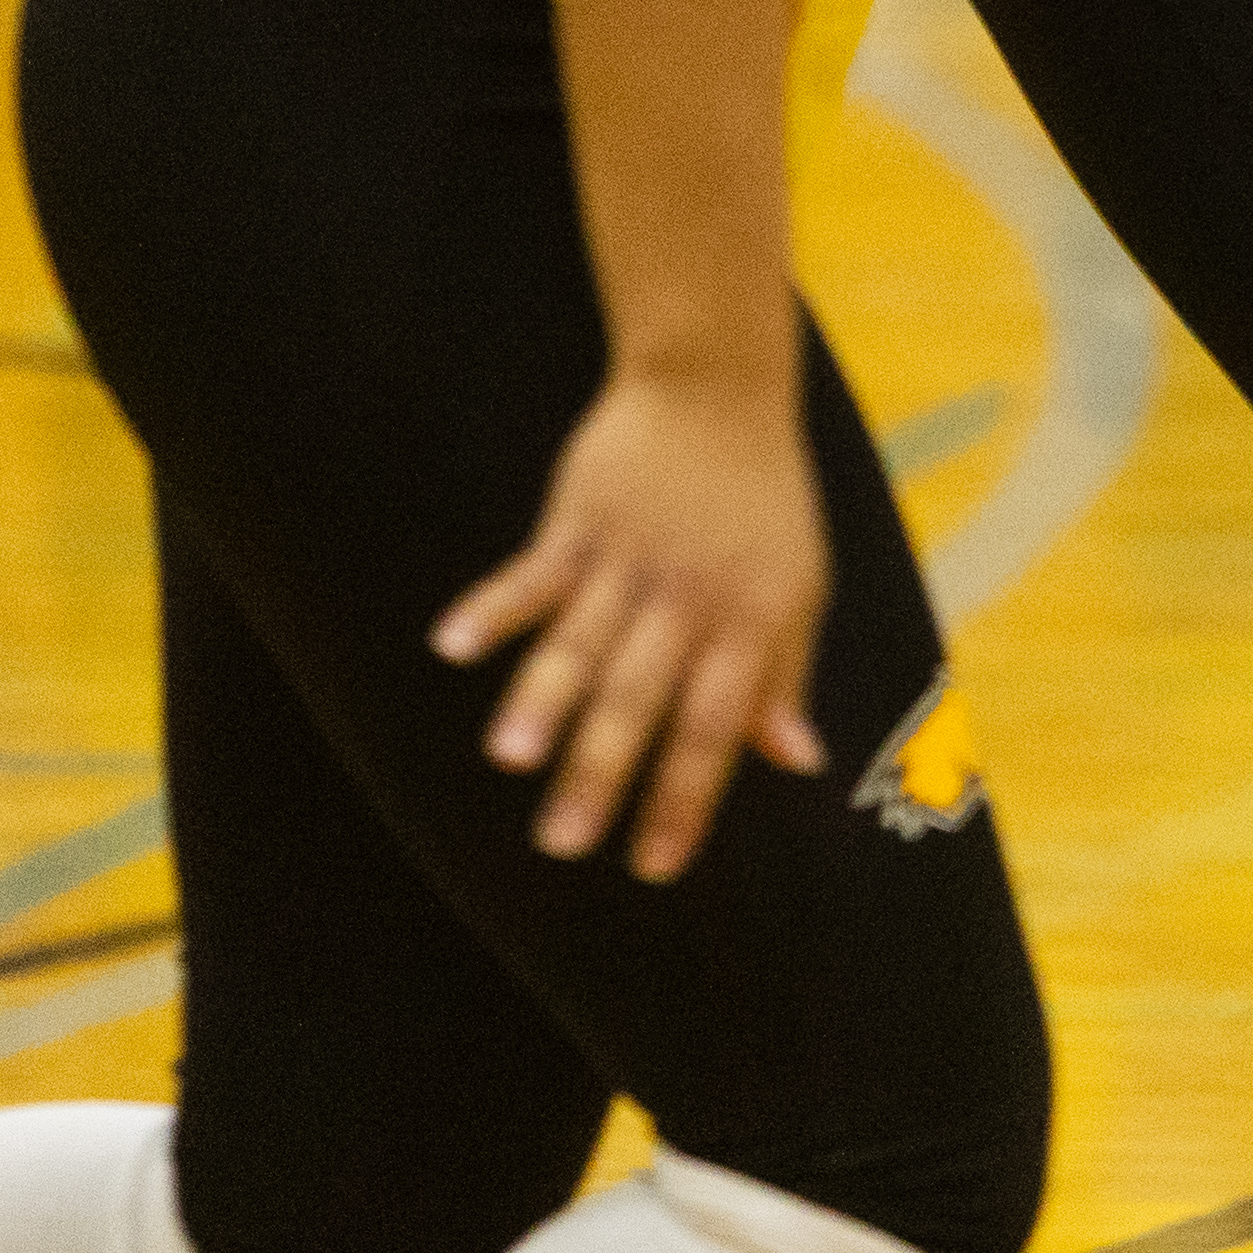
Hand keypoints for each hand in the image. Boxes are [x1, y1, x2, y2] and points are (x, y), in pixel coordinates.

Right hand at [432, 366, 832, 883]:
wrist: (721, 387)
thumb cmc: (766, 502)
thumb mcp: (799, 586)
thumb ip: (785, 675)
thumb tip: (796, 761)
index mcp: (750, 620)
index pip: (716, 726)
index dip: (685, 798)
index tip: (652, 865)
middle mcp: (690, 596)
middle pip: (640, 697)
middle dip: (601, 773)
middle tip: (562, 844)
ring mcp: (632, 555)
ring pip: (581, 640)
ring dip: (543, 700)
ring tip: (508, 760)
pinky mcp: (582, 518)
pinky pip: (534, 571)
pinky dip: (493, 608)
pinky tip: (453, 646)